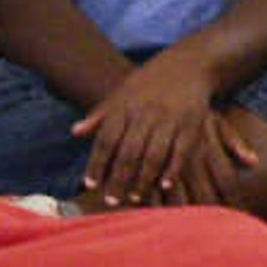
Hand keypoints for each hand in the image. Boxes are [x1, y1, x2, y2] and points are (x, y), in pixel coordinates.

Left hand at [74, 50, 240, 206]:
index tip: (90, 185)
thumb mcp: (121, 93)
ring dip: (144, 179)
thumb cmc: (148, 83)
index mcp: (125, 106)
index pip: (106, 139)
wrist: (187, 64)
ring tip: (135, 198)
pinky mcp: (192, 124)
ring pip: (154, 155)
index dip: (97, 163)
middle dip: (119, 179)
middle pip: (129, 152)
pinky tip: (164, 185)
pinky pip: (181, 152)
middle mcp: (146, 113)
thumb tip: (74, 132)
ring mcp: (170, 119)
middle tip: (112, 201)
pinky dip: (172, 170)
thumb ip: (99, 115)